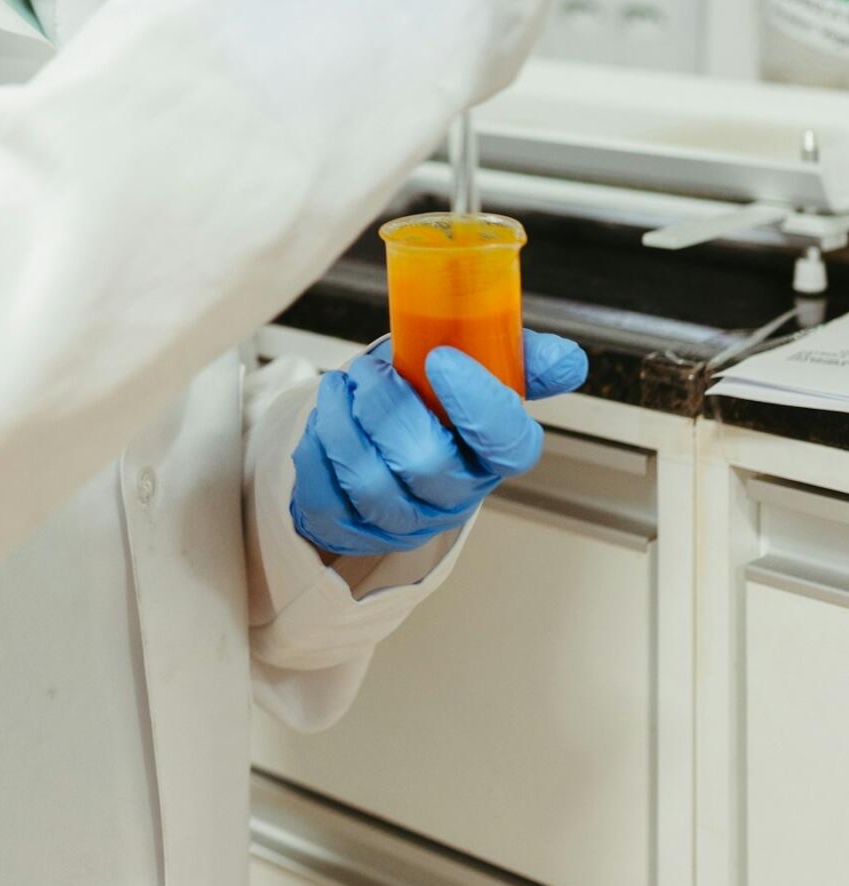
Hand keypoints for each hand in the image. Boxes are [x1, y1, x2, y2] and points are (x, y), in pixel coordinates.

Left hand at [289, 331, 588, 558]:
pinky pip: (324, 496)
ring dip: (346, 420)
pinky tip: (327, 419)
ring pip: (370, 480)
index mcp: (491, 455)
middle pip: (427, 462)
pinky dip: (317, 447)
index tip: (441, 357)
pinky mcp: (350, 528)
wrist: (380, 439)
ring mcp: (400, 519)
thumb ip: (520, 359)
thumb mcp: (474, 369)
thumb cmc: (429, 400)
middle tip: (371, 369)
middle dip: (390, 405)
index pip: (507, 446)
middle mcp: (451, 495)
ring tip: (345, 385)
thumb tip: (567, 362)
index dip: (478, 403)